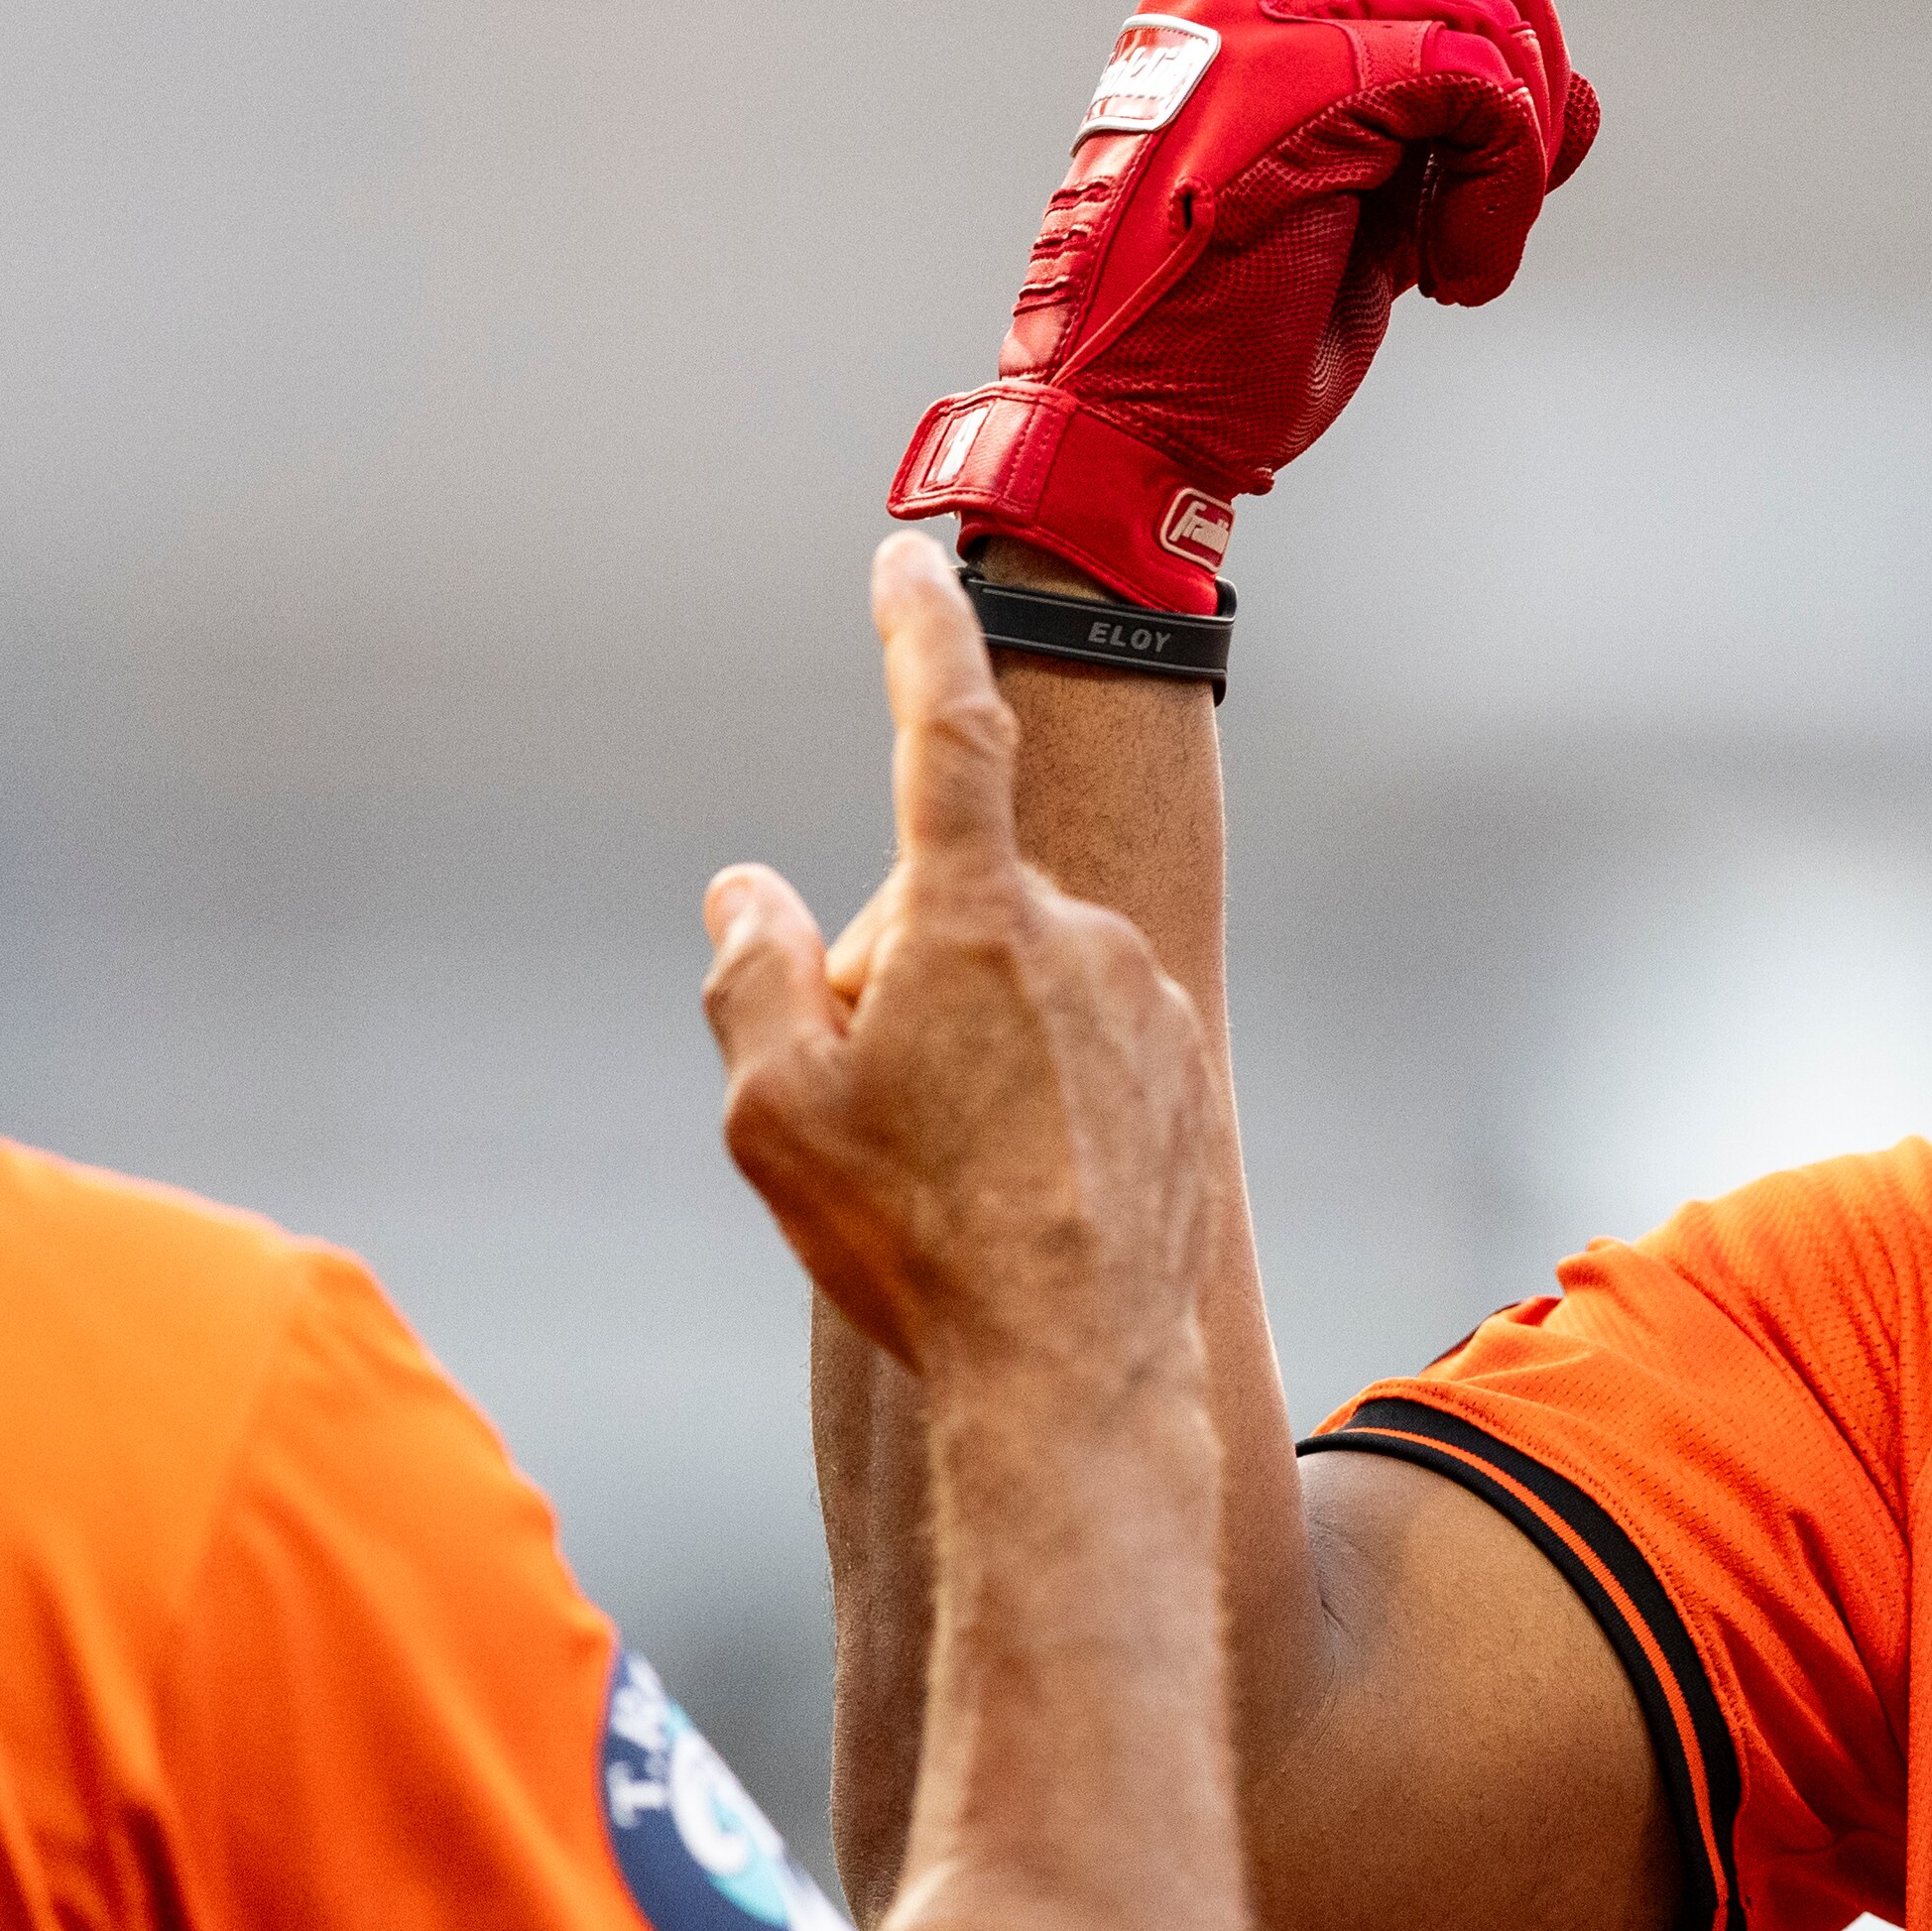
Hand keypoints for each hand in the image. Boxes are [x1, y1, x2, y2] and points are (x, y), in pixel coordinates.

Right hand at [704, 534, 1214, 1384]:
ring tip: (955, 1173)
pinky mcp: (1185, 1067)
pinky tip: (1020, 1194)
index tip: (908, 557)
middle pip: (948, 911)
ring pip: (1018, 985)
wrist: (1076, 1373)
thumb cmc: (917, 1244)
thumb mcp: (776, 1111)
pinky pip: (1083, 1047)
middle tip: (874, 1114)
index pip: (947, 728)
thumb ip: (751, 972)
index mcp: (973, 917)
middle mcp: (1079, 934)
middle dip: (894, 977)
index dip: (920, 632)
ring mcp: (1145, 1002)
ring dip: (969, 1043)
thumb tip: (746, 890)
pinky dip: (1040, 1094)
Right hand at [883, 0, 1599, 615]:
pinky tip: (1456, 270)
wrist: (1134, 435)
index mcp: (1225, 8)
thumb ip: (1448, 127)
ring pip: (1482, 12)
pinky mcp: (1295, 89)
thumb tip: (1569, 95)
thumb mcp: (1365, 207)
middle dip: (1532, 44)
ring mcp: (1252, 32)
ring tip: (1462, 252)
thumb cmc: (1236, 337)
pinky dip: (1504, 182)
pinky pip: (1476, 84)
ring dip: (1515, 149)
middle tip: (1509, 175)